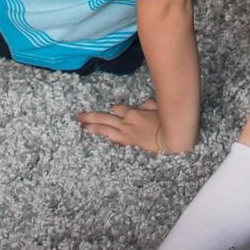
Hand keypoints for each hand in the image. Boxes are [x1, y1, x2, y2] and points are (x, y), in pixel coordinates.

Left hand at [76, 99, 191, 154]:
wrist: (170, 139)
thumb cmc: (166, 123)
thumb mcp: (157, 109)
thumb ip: (149, 105)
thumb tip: (145, 104)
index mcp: (132, 113)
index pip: (118, 109)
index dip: (114, 109)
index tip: (111, 110)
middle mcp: (126, 123)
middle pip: (105, 118)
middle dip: (91, 117)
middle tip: (79, 117)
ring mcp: (126, 135)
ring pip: (105, 130)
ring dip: (93, 128)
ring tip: (83, 127)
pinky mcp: (129, 145)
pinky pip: (114, 141)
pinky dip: (106, 139)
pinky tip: (100, 139)